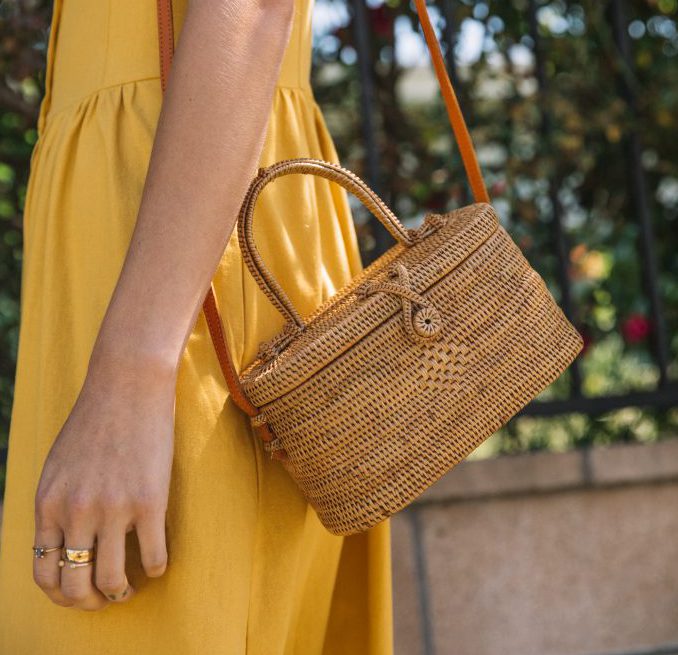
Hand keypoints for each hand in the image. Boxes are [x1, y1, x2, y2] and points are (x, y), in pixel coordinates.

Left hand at [33, 357, 175, 609]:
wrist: (127, 386)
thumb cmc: (96, 419)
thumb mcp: (58, 465)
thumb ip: (56, 503)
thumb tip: (64, 540)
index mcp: (49, 504)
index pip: (43, 572)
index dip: (61, 594)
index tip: (79, 592)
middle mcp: (76, 512)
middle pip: (75, 585)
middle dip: (90, 603)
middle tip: (106, 598)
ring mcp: (114, 509)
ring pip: (112, 580)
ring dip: (122, 593)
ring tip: (132, 586)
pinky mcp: (150, 501)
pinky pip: (155, 556)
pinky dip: (158, 568)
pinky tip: (161, 560)